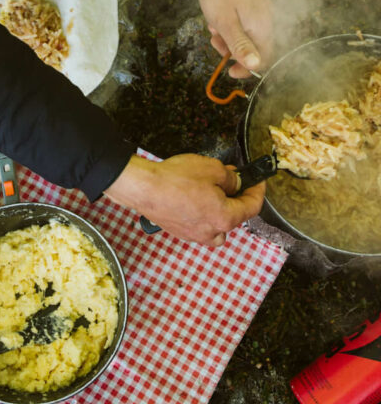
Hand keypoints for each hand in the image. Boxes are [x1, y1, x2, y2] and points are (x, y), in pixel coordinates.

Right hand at [104, 154, 265, 246]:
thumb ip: (231, 178)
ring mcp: (194, 234)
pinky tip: (194, 199)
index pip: (252, 207)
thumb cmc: (175, 180)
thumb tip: (236, 183)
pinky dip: (202, 215)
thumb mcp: (212, 169)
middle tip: (232, 180)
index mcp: (225, 218)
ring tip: (213, 194)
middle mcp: (211, 232)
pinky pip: (199, 226)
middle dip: (237, 198)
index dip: (258, 190)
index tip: (257, 181)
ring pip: (217, 228)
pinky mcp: (179, 231)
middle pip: (235, 219)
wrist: (144, 188)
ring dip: (220, 213)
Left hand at [197, 0, 272, 78]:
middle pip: (254, 48)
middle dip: (233, 50)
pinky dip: (229, 27)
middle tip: (216, 41)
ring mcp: (260, 12)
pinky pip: (243, 26)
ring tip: (214, 28)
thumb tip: (256, 66)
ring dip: (228, 39)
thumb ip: (241, 45)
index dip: (247, 68)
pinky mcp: (253, 6)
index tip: (229, 71)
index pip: (264, 58)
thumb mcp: (225, 23)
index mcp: (263, 26)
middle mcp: (267, 20)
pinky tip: (218, 19)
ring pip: (246, 37)